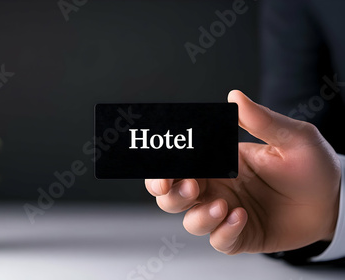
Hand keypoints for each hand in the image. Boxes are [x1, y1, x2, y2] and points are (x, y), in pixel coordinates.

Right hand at [145, 90, 340, 254]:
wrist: (335, 201)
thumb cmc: (312, 167)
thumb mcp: (293, 137)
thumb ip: (262, 120)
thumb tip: (235, 97)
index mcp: (219, 162)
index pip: (180, 164)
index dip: (164, 168)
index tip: (164, 169)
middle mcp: (217, 188)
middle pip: (173, 196)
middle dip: (170, 193)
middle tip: (190, 187)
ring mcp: (226, 213)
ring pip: (191, 221)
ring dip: (199, 215)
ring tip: (224, 205)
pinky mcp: (240, 236)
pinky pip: (219, 241)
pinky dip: (223, 232)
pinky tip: (241, 217)